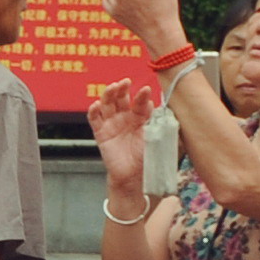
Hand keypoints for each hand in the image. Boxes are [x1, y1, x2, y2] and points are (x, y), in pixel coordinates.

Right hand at [85, 74, 153, 191]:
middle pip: (121, 98)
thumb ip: (162, 125)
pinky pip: (95, 119)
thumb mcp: (160, 140)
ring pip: (107, 104)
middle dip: (123, 88)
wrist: (135, 178)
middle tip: (125, 82)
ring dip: (108, 94)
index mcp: (140, 118)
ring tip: (112, 87)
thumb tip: (166, 111)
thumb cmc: (148, 159)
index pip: (140, 102)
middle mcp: (125, 118)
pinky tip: (96, 105)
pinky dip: (94, 111)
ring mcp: (112, 124)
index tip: (146, 90)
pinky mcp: (101, 134)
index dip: (142, 96)